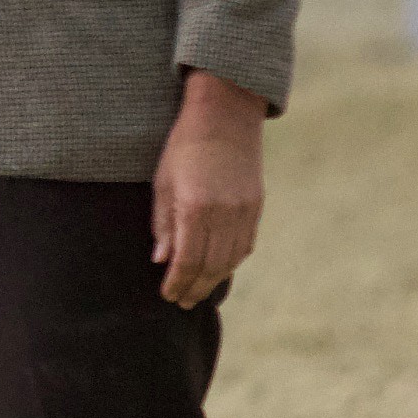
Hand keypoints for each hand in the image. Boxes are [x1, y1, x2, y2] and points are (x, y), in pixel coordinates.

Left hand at [151, 72, 266, 307]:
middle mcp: (223, 214)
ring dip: (214, 280)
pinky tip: (219, 269)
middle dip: (194, 288)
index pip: (187, 260)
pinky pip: (245, 245)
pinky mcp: (256, 206)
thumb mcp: (163, 182)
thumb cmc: (184, 146)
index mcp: (195, 208)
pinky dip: (231, 262)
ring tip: (199, 292)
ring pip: (231, 260)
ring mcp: (244, 211)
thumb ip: (163, 224)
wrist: (225, 115)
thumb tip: (162, 261)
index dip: (177, 283)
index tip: (167, 294)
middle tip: (182, 302)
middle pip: (210, 267)